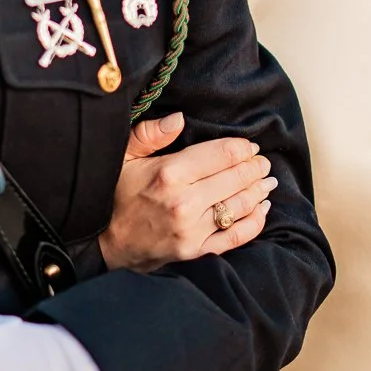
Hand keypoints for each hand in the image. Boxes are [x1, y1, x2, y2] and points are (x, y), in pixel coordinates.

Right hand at [101, 111, 275, 270]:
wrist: (104, 244)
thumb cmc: (116, 195)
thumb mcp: (124, 156)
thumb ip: (150, 134)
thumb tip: (179, 119)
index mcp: (169, 173)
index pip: (222, 154)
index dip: (242, 148)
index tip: (249, 146)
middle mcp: (185, 202)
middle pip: (236, 178)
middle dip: (255, 167)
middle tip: (262, 162)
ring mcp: (193, 231)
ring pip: (241, 205)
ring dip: (259, 191)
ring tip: (266, 181)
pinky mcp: (197, 252)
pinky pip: (237, 236)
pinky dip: (255, 221)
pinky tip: (262, 209)